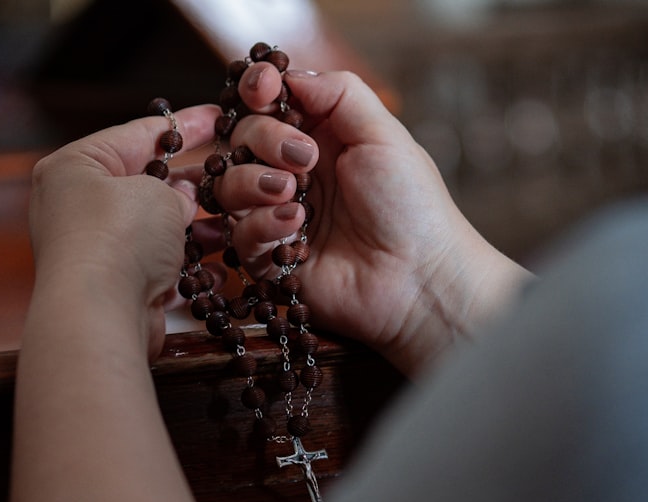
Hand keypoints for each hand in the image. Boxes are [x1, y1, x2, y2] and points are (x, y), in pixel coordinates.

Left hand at [28, 104, 219, 356]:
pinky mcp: (116, 288)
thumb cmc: (121, 237)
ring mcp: (97, 250)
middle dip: (193, 184)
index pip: (137, 134)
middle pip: (147, 185)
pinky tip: (218, 265)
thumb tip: (183, 199)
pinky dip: (188, 267)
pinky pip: (159, 269)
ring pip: (158, 231)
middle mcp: (79, 206)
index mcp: (76, 167)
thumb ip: (176, 189)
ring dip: (198, 231)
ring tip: (234, 224)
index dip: (183, 125)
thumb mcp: (158, 193)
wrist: (101, 314)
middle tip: (235, 174)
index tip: (216, 117)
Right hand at [210, 65, 531, 375]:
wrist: (419, 279)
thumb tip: (289, 75)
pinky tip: (294, 227)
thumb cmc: (412, 208)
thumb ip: (339, 93)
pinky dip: (260, 226)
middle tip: (304, 158)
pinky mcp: (269, 258)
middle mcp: (293, 173)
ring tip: (292, 195)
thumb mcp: (383, 134)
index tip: (262, 88)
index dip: (258, 90)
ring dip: (254, 182)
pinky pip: (238, 234)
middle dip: (264, 139)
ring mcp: (277, 216)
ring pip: (229, 185)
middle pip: (241, 138)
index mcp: (320, 138)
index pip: (269, 103)